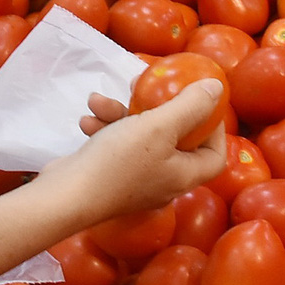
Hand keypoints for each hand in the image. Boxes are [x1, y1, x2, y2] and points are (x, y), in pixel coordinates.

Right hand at [43, 81, 227, 224]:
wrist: (66, 197)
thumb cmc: (119, 163)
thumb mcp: (160, 126)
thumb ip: (191, 106)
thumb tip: (218, 88)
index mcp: (184, 175)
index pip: (214, 155)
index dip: (213, 128)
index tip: (199, 102)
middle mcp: (163, 181)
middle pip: (175, 141)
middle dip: (157, 109)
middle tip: (147, 88)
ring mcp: (135, 181)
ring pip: (138, 138)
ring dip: (119, 115)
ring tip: (99, 102)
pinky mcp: (110, 177)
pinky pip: (116, 147)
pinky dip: (104, 130)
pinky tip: (87, 120)